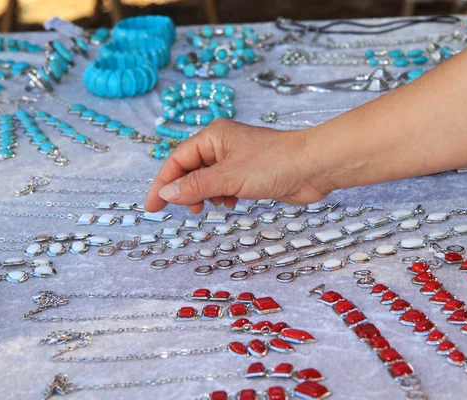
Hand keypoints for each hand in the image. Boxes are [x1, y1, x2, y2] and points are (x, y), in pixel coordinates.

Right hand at [145, 119, 334, 213]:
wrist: (313, 167)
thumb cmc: (273, 164)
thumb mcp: (229, 177)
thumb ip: (196, 186)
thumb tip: (167, 194)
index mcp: (212, 136)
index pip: (177, 160)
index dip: (163, 183)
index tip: (152, 207)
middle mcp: (221, 145)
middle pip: (190, 169)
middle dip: (185, 191)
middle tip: (188, 211)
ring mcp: (235, 159)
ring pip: (207, 179)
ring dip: (204, 195)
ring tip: (209, 208)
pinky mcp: (248, 173)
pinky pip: (224, 185)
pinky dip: (221, 196)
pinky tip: (229, 204)